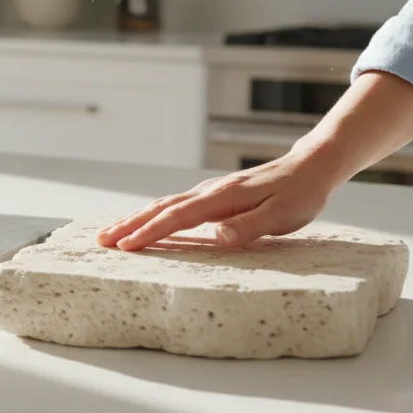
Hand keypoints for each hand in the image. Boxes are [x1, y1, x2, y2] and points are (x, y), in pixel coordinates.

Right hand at [95, 70, 412, 250]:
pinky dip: (153, 213)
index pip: (178, 217)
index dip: (150, 232)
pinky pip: (175, 205)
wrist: (311, 167)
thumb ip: (250, 226)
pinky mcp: (213, 197)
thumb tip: (218, 236)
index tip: (126, 246)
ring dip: (136, 218)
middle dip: (130, 224)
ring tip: (113, 233)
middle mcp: (210, 192)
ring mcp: (209, 193)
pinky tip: (145, 221)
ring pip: (164, 205)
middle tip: (102, 240)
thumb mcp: (283, 215)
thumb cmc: (300, 194)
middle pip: (161, 208)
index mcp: (223, 198)